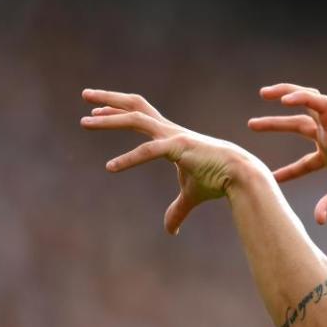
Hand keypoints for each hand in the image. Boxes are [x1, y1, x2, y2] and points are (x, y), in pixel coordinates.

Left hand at [80, 89, 260, 234]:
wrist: (242, 176)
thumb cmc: (219, 181)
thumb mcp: (191, 196)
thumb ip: (177, 210)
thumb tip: (170, 230)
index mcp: (172, 136)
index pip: (141, 115)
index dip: (118, 111)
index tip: (96, 111)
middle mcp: (170, 130)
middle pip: (135, 106)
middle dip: (108, 99)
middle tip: (85, 96)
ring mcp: (174, 135)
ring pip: (135, 118)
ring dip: (109, 118)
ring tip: (85, 122)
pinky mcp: (179, 147)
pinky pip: (148, 150)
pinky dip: (129, 159)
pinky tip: (111, 168)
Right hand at [249, 83, 326, 224]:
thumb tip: (317, 219)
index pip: (321, 105)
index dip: (302, 98)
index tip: (281, 101)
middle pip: (307, 107)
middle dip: (285, 96)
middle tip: (263, 94)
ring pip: (302, 126)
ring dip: (279, 124)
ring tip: (252, 125)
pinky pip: (306, 159)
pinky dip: (290, 168)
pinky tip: (273, 177)